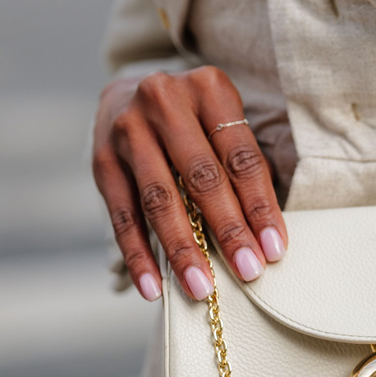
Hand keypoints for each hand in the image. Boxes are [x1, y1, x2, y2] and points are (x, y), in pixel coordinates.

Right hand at [91, 66, 286, 301]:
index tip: (273, 249)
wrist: (130, 92)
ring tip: (201, 288)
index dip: (260, 206)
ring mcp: (128, 129)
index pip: (241, 157)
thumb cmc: (195, 121)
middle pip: (201, 177)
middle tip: (247, 271)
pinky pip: (122, 216)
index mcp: (209, 88)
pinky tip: (153, 288)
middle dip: (228, 230)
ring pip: (160, 200)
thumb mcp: (224, 124)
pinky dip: (138, 255)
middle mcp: (165, 101)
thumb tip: (264, 238)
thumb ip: (243, 169)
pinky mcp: (101, 159)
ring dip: (183, 249)